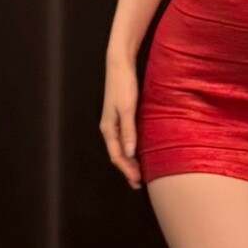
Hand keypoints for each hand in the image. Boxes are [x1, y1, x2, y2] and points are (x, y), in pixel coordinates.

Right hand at [100, 56, 141, 189]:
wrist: (119, 65)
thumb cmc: (123, 85)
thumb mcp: (127, 108)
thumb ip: (129, 131)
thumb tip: (130, 154)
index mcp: (108, 128)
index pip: (117, 155)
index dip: (126, 170)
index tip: (137, 181)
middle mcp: (109, 128)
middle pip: (117, 154)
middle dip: (127, 169)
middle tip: (139, 183)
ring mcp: (113, 122)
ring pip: (120, 148)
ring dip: (129, 161)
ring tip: (139, 172)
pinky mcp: (120, 116)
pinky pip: (124, 139)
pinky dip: (130, 150)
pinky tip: (138, 152)